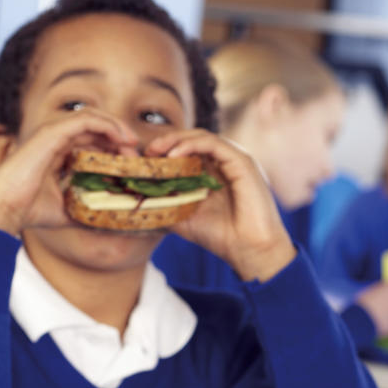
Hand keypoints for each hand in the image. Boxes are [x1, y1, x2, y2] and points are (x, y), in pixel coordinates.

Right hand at [0, 110, 137, 235]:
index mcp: (58, 152)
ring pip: (93, 118)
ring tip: (132, 145)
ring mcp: (53, 132)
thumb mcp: (67, 211)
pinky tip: (121, 138)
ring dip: (117, 128)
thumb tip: (107, 223)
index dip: (113, 148)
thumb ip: (85, 210)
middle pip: (96, 126)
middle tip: (135, 156)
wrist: (5, 209)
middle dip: (119, 138)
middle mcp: (55, 138)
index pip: (92, 140)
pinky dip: (107, 125)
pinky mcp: (52, 132)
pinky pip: (86, 120)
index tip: (130, 164)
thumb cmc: (29, 211)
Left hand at [146, 130, 295, 282]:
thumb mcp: (184, 219)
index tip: (143, 160)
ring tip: (157, 150)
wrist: (249, 250)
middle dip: (167, 141)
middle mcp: (223, 163)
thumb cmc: (221, 237)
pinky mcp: (242, 162)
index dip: (163, 151)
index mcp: (212, 173)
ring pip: (202, 137)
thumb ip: (165, 205)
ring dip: (176, 140)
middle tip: (148, 151)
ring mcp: (234, 160)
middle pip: (192, 139)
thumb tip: (138, 199)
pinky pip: (213, 144)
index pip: (185, 151)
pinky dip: (192, 145)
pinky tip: (174, 155)